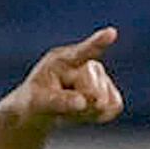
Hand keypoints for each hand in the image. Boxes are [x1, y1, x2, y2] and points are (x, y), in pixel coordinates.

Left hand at [8, 28, 124, 127]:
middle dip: (80, 105)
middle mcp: (85, 62)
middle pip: (93, 92)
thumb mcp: (38, 103)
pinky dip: (99, 115)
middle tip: (59, 106)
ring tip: (69, 107)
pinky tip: (84, 111)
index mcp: (62, 60)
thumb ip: (58, 101)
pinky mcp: (110, 88)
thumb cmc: (35, 101)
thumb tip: (83, 102)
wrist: (40, 108)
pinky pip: (115, 106)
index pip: (82, 51)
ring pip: (104, 101)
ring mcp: (100, 74)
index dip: (98, 42)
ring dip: (86, 113)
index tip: (111, 33)